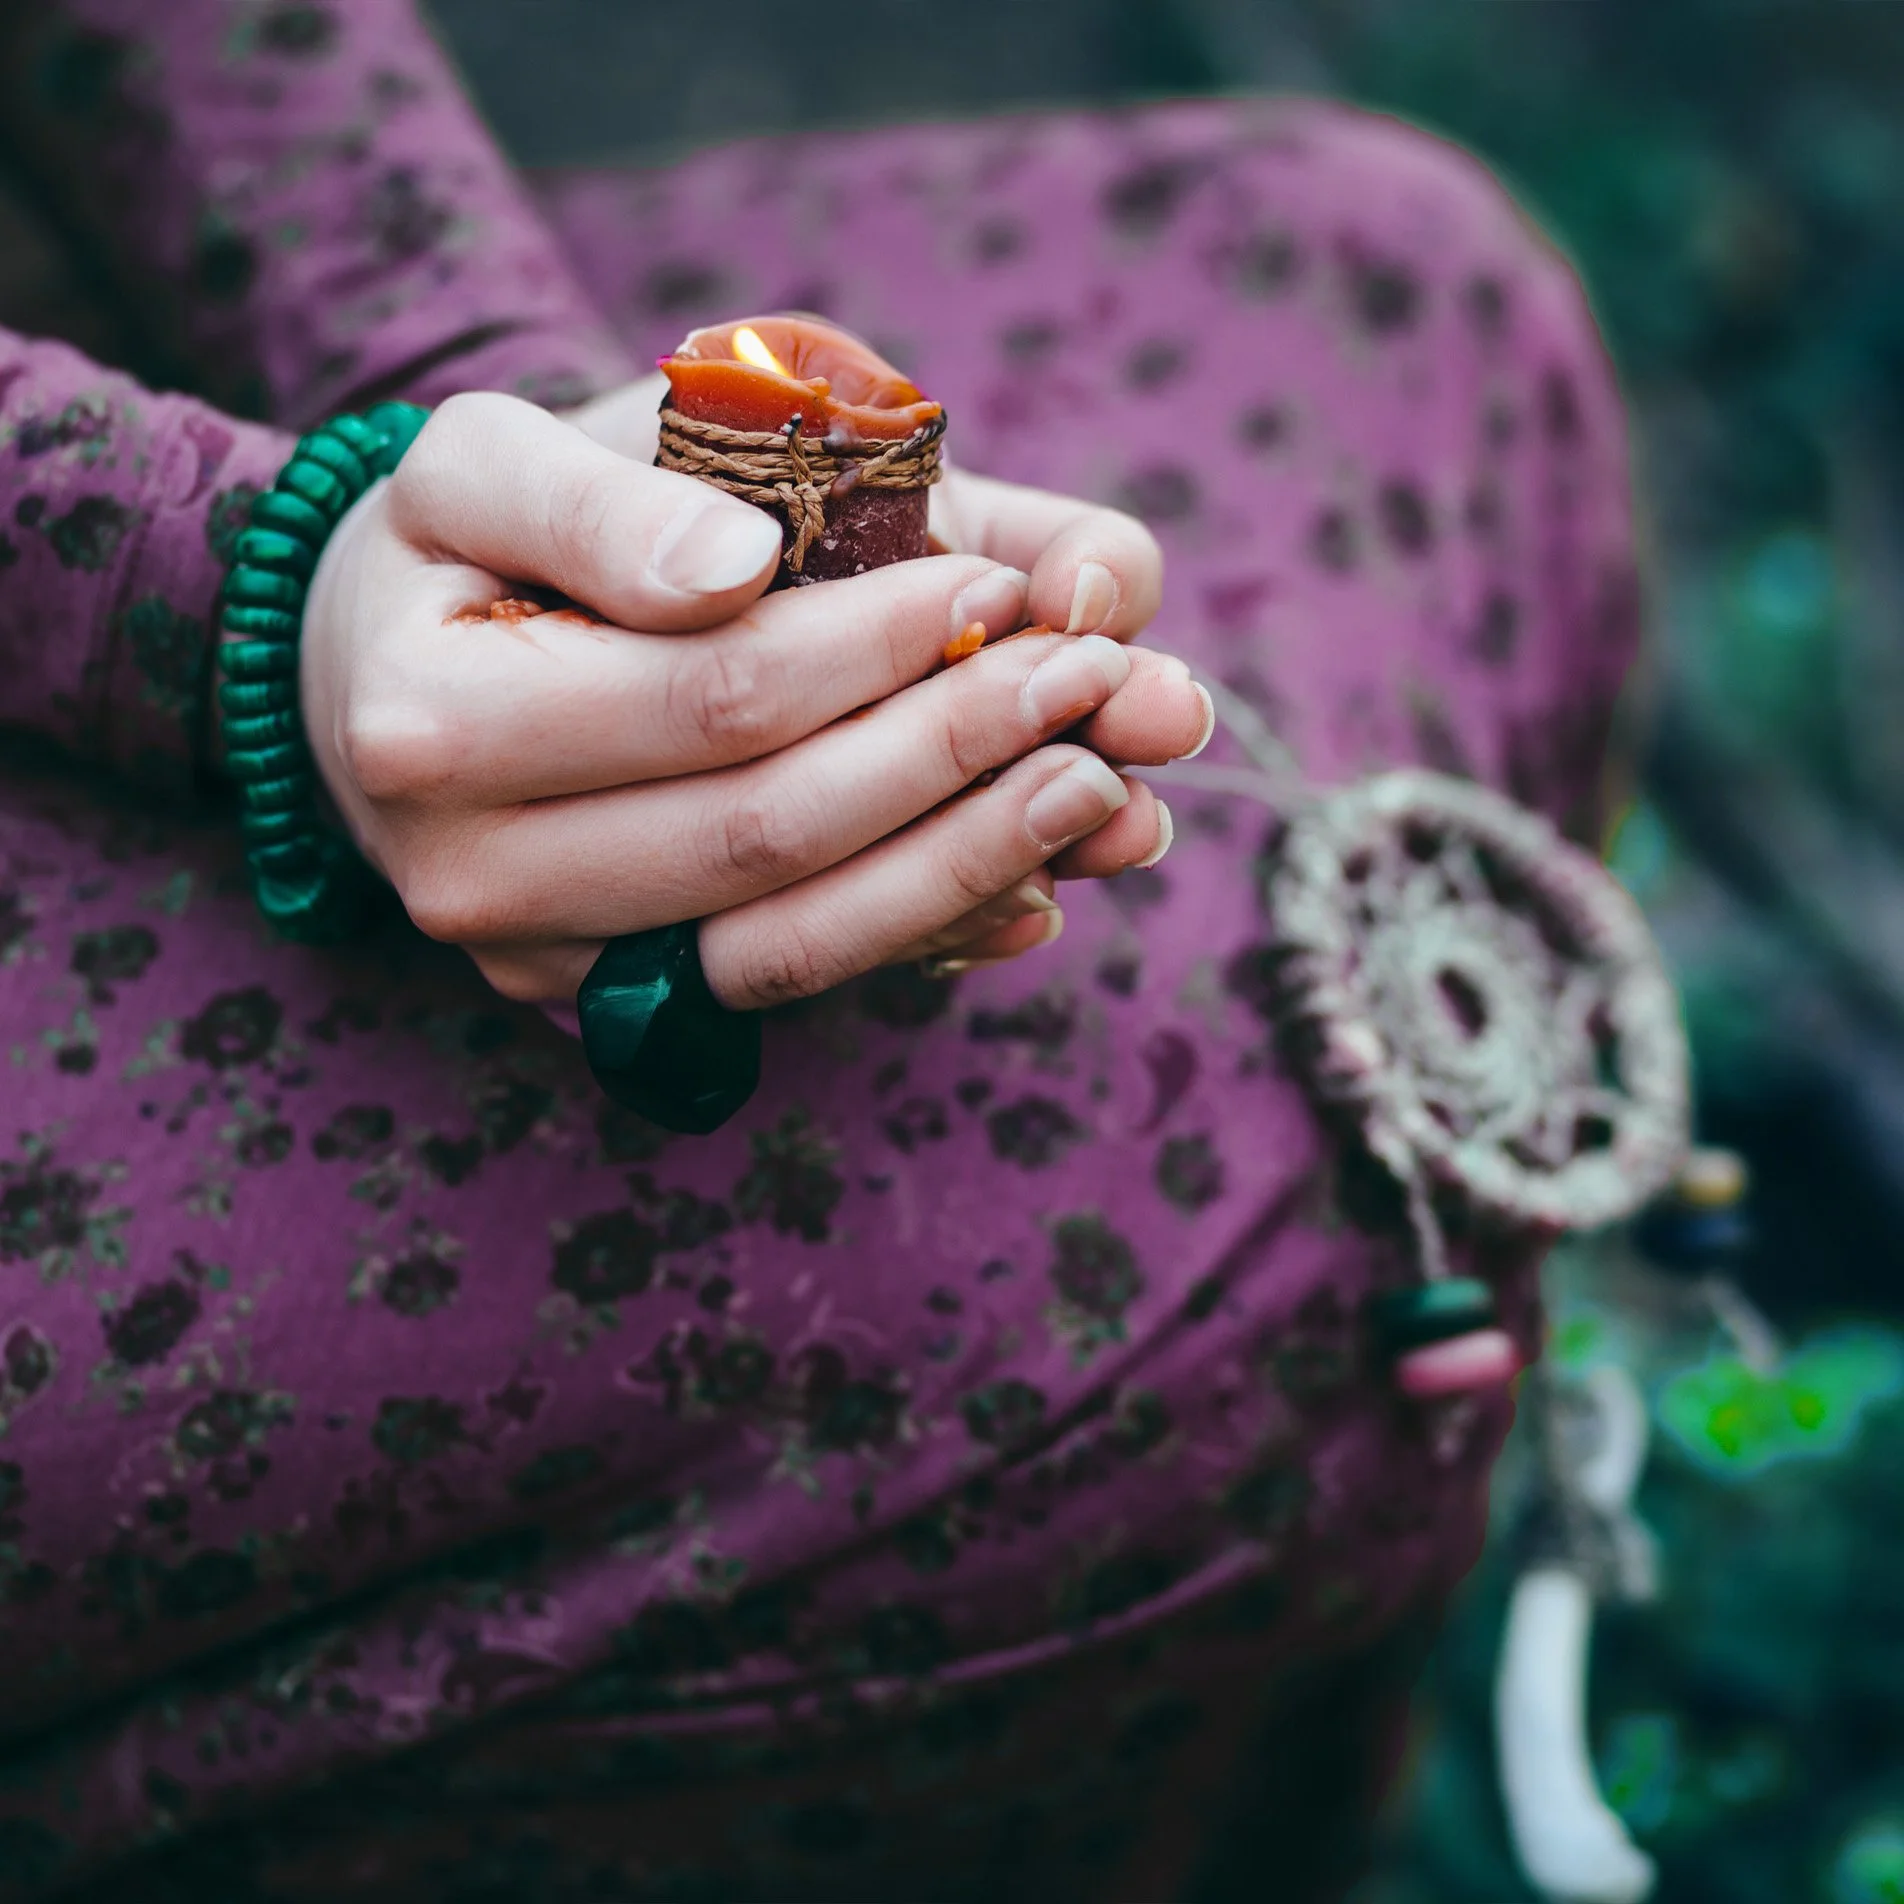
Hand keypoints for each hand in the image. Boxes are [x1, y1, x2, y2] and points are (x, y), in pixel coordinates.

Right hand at [295, 391, 1207, 1008]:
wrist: (375, 671)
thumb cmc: (463, 544)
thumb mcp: (496, 458)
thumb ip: (610, 500)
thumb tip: (733, 572)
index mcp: (435, 719)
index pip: (714, 695)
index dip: (880, 645)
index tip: (1003, 580)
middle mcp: (478, 873)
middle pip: (768, 833)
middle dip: (957, 756)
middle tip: (1103, 685)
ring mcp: (546, 962)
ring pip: (790, 942)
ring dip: (969, 867)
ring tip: (1110, 796)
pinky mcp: (610, 1000)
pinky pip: (785, 989)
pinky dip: (919, 939)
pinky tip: (1032, 893)